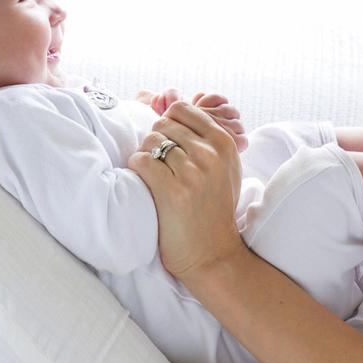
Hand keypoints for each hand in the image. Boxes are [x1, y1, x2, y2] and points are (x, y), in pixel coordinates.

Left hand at [128, 100, 247, 281]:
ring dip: (145, 156)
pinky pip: (141, 161)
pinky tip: (145, 183)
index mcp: (224, 143)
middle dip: (154, 141)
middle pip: (162, 124)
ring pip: (150, 141)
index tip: (165, 141)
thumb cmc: (214, 209)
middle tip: (158, 164)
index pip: (181, 109)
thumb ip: (208, 138)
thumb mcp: (225, 168)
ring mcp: (193, 172)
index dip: (166, 122)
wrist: (212, 254)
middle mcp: (210, 154)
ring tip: (152, 176)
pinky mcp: (173, 191)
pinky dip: (137, 169)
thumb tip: (175, 109)